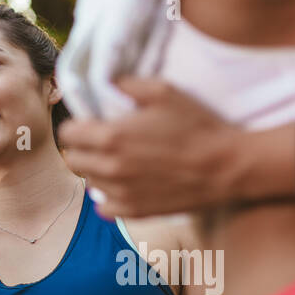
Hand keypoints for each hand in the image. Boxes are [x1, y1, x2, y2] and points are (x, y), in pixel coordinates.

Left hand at [57, 76, 246, 218]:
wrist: (227, 167)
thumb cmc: (197, 126)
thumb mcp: (164, 91)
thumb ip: (128, 84)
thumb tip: (108, 83)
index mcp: (112, 137)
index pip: (67, 133)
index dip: (78, 125)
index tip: (91, 124)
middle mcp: (111, 168)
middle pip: (73, 159)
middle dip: (84, 148)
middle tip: (103, 142)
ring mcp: (122, 193)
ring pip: (88, 183)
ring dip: (97, 171)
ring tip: (119, 161)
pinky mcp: (135, 211)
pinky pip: (104, 208)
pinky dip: (108, 197)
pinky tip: (124, 185)